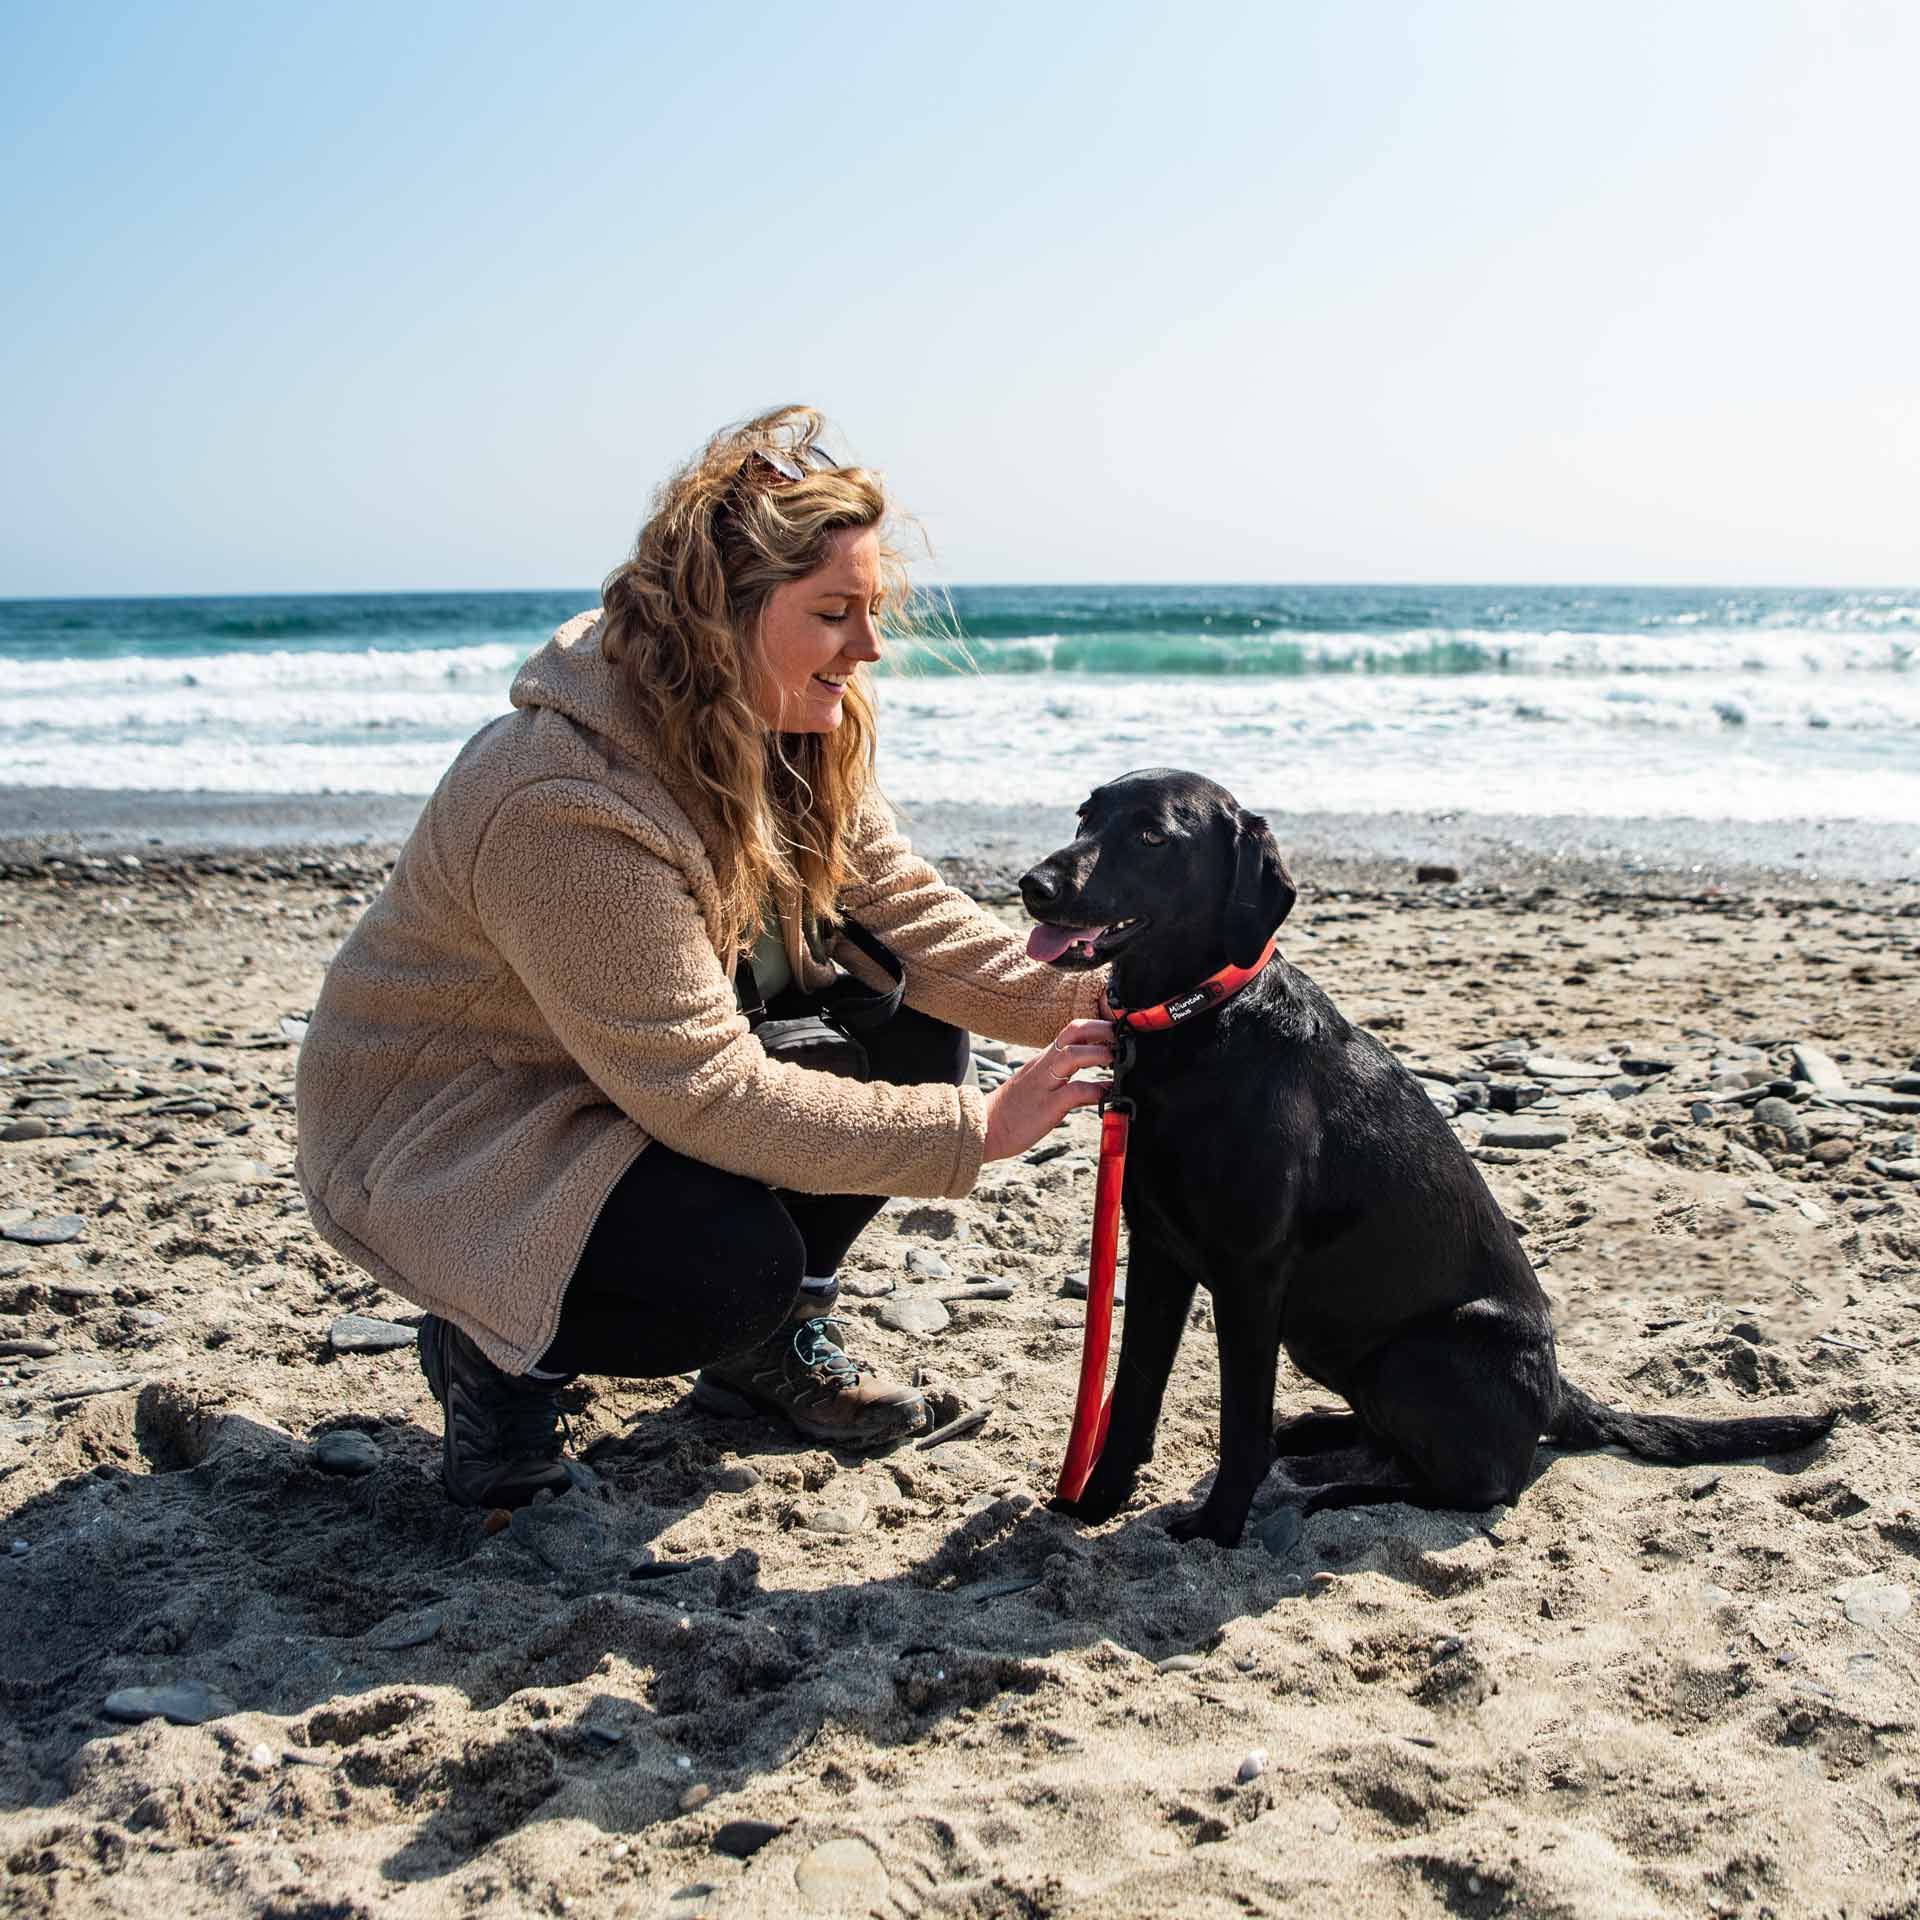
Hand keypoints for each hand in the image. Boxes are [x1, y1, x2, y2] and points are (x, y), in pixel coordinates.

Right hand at [982, 1018, 1114, 1161]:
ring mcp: (1044, 1084)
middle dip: (1102, 1029)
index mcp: (1044, 1059)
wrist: (984, 1128)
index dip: (1098, 1025)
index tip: (1119, 1031)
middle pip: (1073, 1031)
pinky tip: (1107, 1095)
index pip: (1072, 1030)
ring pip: (1072, 1055)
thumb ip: (1064, 1077)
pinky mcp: (1046, 1107)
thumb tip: (1097, 1081)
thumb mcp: (1039, 1085)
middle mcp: (1044, 1065)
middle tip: (1124, 1036)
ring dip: (1100, 1054)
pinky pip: (1074, 1092)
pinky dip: (1095, 1090)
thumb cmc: (1013, 1110)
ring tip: (1119, 1059)